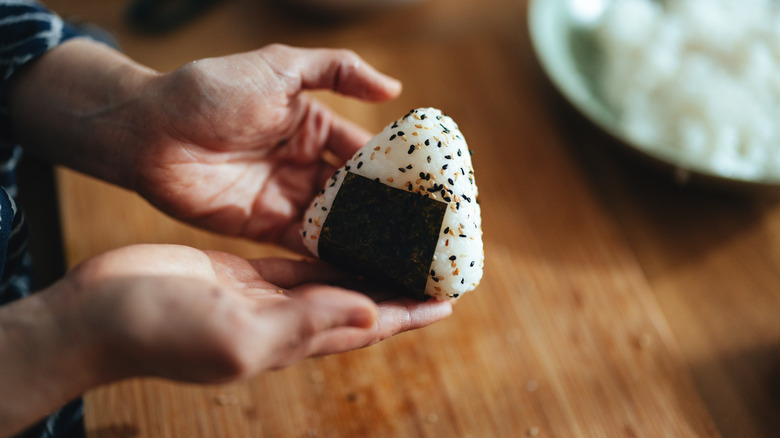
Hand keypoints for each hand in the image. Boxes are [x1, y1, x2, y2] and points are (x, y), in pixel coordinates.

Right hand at [0, 244, 450, 434]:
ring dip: (367, 269)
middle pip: (359, 305)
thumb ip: (305, 322)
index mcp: (292, 340)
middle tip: (432, 267)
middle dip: (397, 290)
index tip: (447, 300)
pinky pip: (298, 262)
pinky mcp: (244, 275)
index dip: (408, 315)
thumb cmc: (159, 331)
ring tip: (399, 248)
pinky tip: (343, 236)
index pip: (367, 327)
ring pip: (333, 282)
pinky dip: (326, 250)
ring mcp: (266, 298)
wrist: (100, 314)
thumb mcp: (238, 333)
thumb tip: (370, 311)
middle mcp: (288, 321)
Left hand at [8, 41, 399, 250]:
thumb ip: (337, 70)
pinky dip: (331, 255)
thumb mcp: (279, 67)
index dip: (396, 170)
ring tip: (404, 258)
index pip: (365, 152)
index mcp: (312, 126)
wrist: (148, 130)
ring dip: (365, 238)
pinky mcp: (263, 226)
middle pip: (355, 194)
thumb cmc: (211, 90)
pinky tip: (362, 269)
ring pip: (336, 222)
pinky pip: (304, 243)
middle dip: (387, 213)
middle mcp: (303, 164)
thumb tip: (394, 87)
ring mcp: (285, 196)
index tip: (431, 192)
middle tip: (424, 235)